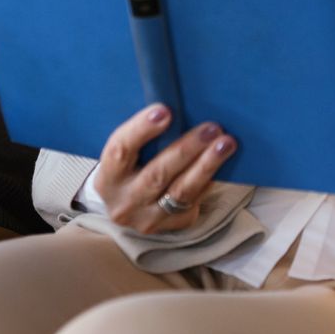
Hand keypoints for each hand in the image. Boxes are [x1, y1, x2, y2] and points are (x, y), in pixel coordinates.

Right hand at [90, 103, 237, 233]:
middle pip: (157, 174)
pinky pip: (195, 200)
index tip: (165, 110)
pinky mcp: (172, 227)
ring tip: (226, 144)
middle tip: (211, 128)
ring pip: (181, 191)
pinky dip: (210, 179)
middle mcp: (124, 202)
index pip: (120, 151)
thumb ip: (146, 137)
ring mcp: (148, 219)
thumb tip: (179, 106)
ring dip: (207, 164)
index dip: (141, 130)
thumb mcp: (129, 155)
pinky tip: (224, 162)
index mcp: (108, 178)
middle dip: (186, 149)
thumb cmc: (134, 167)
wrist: (132, 207)